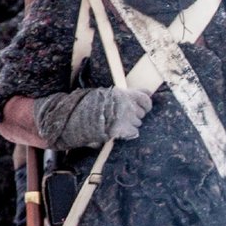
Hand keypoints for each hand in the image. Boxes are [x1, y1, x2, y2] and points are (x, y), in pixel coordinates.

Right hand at [34, 87, 152, 147]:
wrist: (76, 117)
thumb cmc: (90, 104)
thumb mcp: (110, 94)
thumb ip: (130, 93)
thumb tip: (149, 91)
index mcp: (123, 94)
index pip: (146, 99)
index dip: (145, 104)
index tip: (142, 107)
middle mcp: (127, 105)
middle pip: (141, 113)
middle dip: (134, 115)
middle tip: (120, 116)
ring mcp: (126, 118)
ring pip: (138, 123)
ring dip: (130, 124)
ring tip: (115, 123)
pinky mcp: (122, 129)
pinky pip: (134, 133)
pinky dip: (128, 133)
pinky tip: (119, 131)